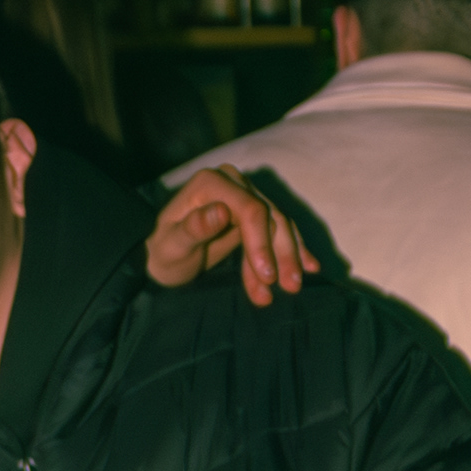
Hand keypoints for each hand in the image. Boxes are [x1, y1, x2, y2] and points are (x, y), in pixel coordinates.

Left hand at [145, 164, 317, 304]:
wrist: (161, 256)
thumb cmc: (162, 253)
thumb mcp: (172, 246)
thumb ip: (194, 229)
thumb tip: (222, 212)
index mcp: (211, 184)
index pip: (250, 210)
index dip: (262, 242)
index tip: (267, 276)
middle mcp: (232, 182)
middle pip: (269, 217)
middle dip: (281, 254)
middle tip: (290, 287)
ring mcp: (244, 194)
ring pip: (278, 225)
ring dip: (288, 258)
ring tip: (292, 287)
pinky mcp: (253, 211)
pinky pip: (279, 229)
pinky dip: (293, 250)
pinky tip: (309, 267)